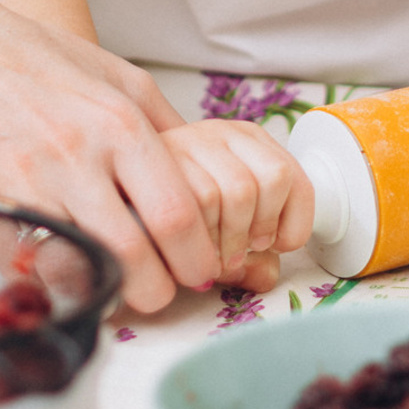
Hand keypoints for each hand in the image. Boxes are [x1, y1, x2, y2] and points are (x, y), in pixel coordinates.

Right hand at [0, 0, 230, 313]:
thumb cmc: (43, 61)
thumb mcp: (122, 78)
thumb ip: (165, 125)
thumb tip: (205, 171)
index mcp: (120, 124)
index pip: (176, 212)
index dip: (195, 256)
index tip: (200, 271)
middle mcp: (78, 157)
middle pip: (134, 255)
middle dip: (157, 290)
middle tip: (162, 291)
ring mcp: (28, 185)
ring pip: (81, 270)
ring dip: (107, 293)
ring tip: (120, 290)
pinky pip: (28, 268)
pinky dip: (54, 283)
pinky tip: (69, 275)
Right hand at [159, 120, 315, 295]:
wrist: (116, 186)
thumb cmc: (172, 213)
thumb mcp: (221, 228)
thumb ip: (249, 252)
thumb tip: (267, 275)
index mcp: (245, 140)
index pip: (290, 173)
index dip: (292, 219)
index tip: (276, 244)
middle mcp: (220, 133)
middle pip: (269, 180)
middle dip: (257, 232)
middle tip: (237, 255)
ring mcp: (187, 142)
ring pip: (233, 194)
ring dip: (225, 243)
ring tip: (208, 258)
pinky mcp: (155, 159)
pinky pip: (192, 205)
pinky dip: (196, 244)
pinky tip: (185, 256)